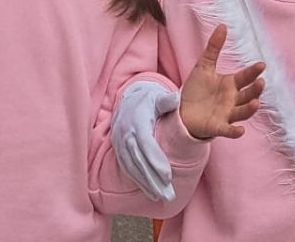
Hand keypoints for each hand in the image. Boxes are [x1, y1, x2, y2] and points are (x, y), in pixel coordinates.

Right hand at [112, 82, 178, 202]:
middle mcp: (126, 133)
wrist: (128, 99)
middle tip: (168, 195)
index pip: (146, 143)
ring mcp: (120, 143)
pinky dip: (137, 181)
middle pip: (139, 160)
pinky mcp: (118, 150)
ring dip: (146, 184)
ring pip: (132, 167)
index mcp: (137, 121)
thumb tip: (177, 99)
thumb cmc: (148, 100)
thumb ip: (167, 101)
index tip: (168, 176)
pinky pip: (127, 168)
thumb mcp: (157, 97)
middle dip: (153, 180)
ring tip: (160, 197)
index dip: (155, 160)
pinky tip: (149, 191)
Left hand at [177, 25, 264, 141]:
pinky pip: (228, 130)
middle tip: (260, 83)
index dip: (253, 72)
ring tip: (256, 103)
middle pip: (248, 95)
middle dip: (255, 90)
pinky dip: (234, 132)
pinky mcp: (218, 127)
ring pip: (242, 112)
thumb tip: (222, 25)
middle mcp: (232, 100)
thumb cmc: (197, 89)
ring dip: (249, 109)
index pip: (245, 78)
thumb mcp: (204, 66)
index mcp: (230, 84)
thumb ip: (214, 47)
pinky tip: (240, 131)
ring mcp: (227, 114)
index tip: (262, 65)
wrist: (182, 109)